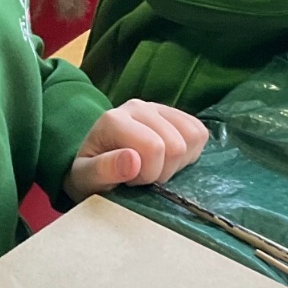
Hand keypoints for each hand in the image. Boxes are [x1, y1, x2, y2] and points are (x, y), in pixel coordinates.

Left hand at [64, 99, 208, 201]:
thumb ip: (104, 170)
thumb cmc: (90, 174)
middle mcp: (138, 107)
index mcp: (115, 120)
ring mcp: (159, 108)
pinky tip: (168, 160)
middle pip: (176, 145)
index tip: (130, 180)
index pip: (154, 147)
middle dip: (162, 171)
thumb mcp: (86, 179)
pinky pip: (200, 133)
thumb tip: (133, 160)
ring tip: (154, 167)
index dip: (148, 174)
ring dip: (177, 163)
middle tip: (141, 176)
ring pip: (193, 137)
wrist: (94, 163)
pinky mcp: (176, 115)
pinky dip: (190, 153)